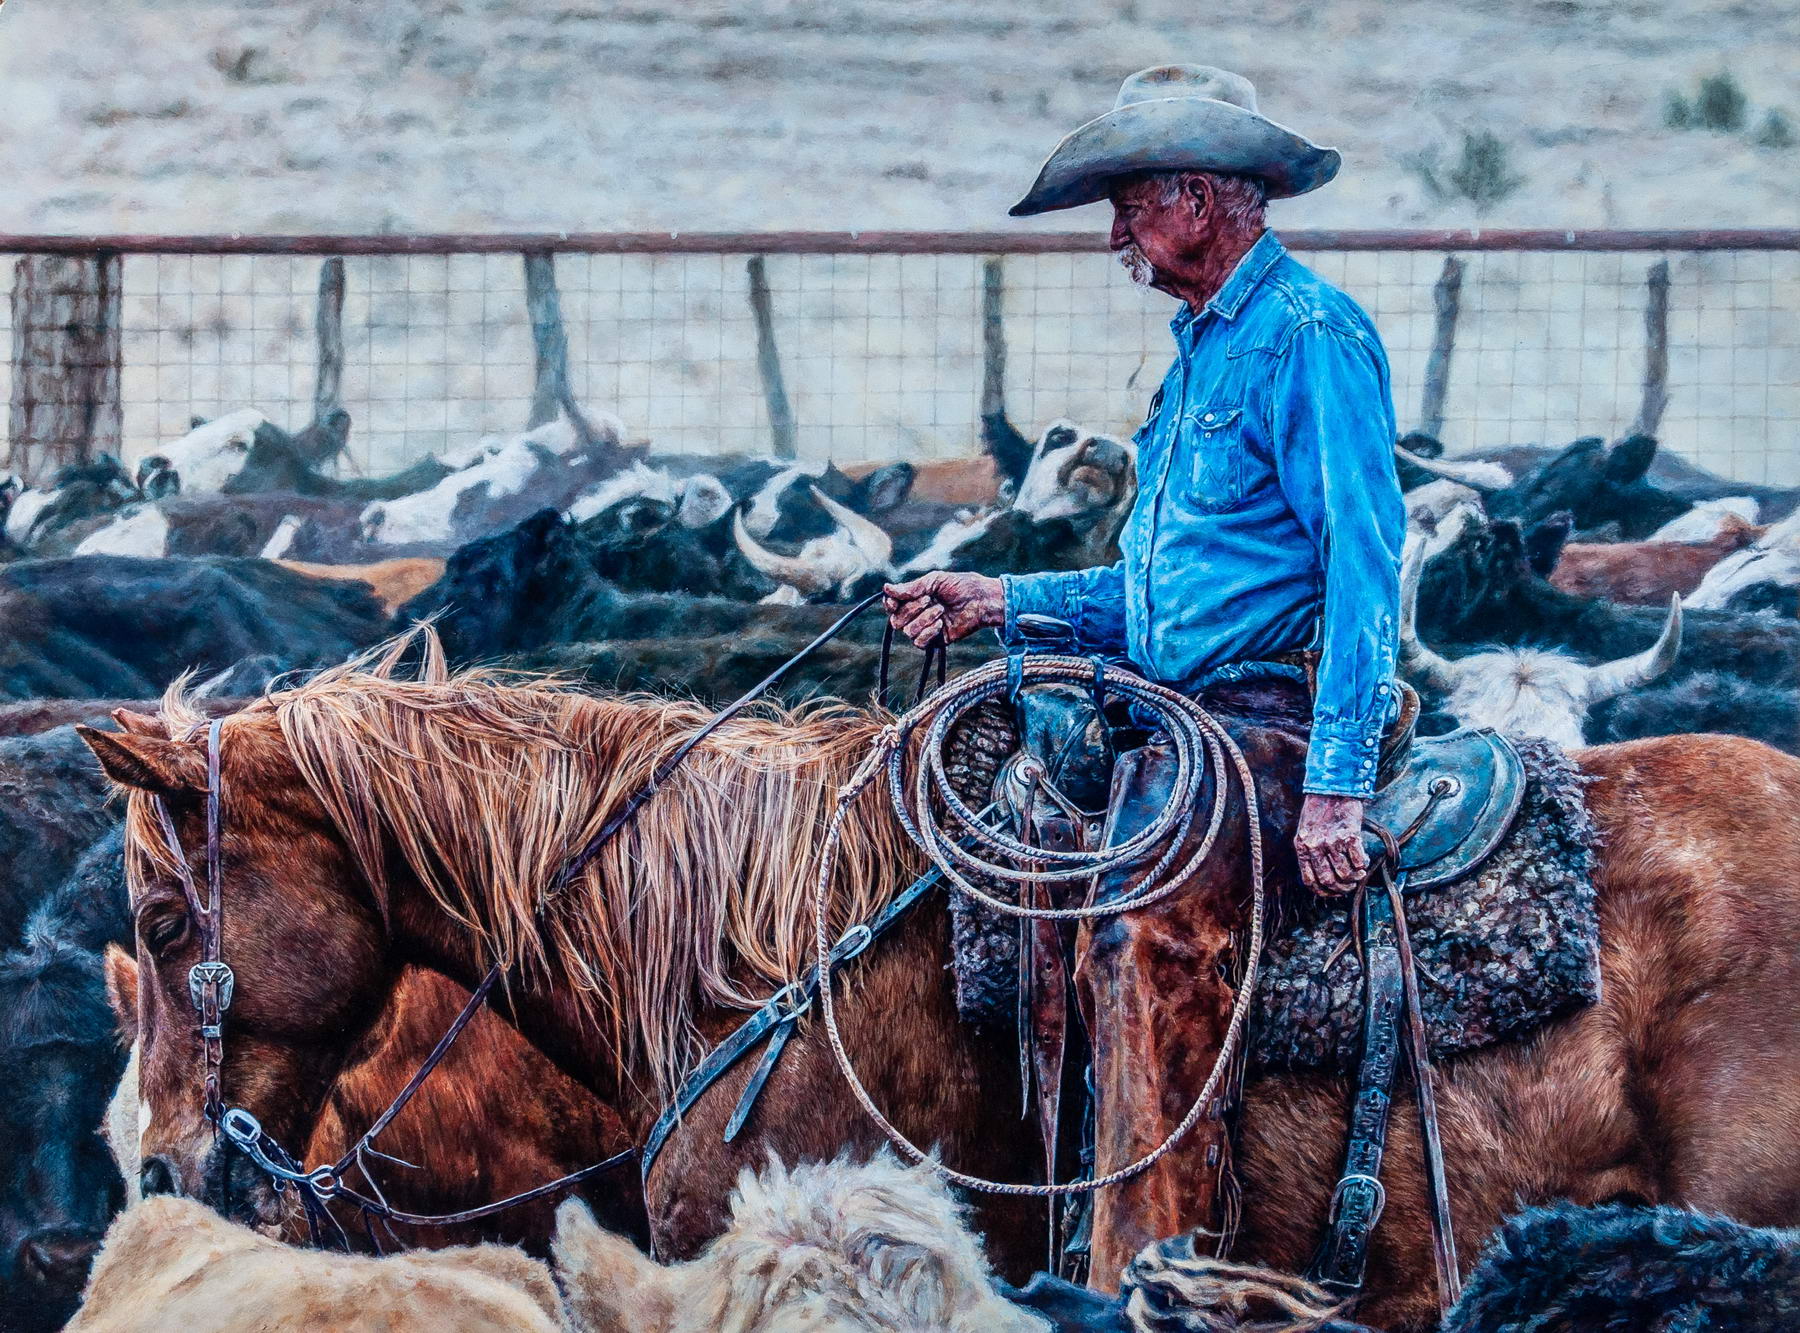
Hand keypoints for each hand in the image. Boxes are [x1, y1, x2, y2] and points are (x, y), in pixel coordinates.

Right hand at [882, 571, 1004, 646]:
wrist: (981, 600)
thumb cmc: (960, 586)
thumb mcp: (934, 581)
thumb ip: (910, 588)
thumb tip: (885, 588)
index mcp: (914, 599)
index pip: (891, 606)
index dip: (890, 605)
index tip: (895, 601)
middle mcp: (916, 615)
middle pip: (896, 620)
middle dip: (912, 609)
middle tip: (930, 599)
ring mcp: (925, 629)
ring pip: (907, 631)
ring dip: (923, 619)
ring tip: (941, 610)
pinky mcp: (935, 641)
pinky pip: (919, 642)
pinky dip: (927, 633)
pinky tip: (940, 624)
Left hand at [1295, 793, 1367, 893]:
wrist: (1333, 788)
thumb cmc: (1320, 810)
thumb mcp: (1307, 831)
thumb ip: (1311, 851)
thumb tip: (1325, 877)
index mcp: (1302, 847)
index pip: (1309, 881)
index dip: (1324, 892)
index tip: (1334, 892)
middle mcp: (1315, 846)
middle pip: (1328, 881)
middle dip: (1342, 888)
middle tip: (1350, 885)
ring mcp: (1331, 841)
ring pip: (1344, 873)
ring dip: (1355, 877)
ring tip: (1359, 872)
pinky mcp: (1349, 835)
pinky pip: (1358, 860)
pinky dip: (1362, 864)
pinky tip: (1363, 860)